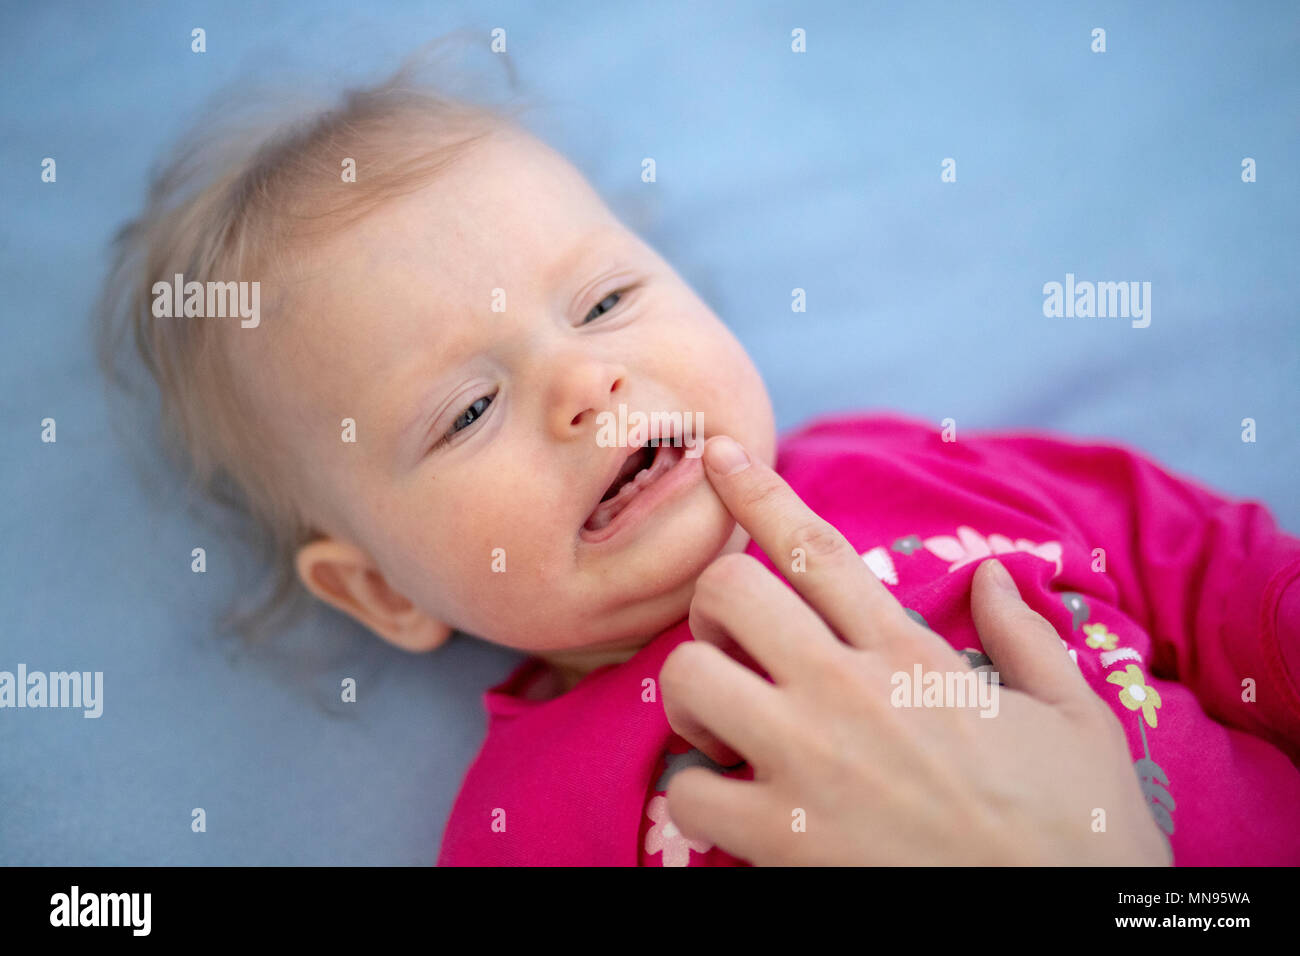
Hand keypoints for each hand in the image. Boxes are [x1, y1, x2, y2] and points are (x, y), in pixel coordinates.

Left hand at [659, 434, 1170, 865]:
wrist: (1073, 925)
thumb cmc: (1077, 828)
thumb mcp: (1075, 716)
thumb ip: (1027, 635)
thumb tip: (996, 576)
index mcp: (911, 655)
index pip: (816, 549)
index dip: (757, 491)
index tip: (716, 454)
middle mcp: (847, 692)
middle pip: (726, 594)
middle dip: (713, 608)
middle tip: (739, 651)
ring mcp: (807, 765)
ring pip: (688, 679)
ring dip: (694, 699)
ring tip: (730, 729)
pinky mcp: (782, 842)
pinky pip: (688, 792)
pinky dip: (698, 795)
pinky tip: (737, 805)